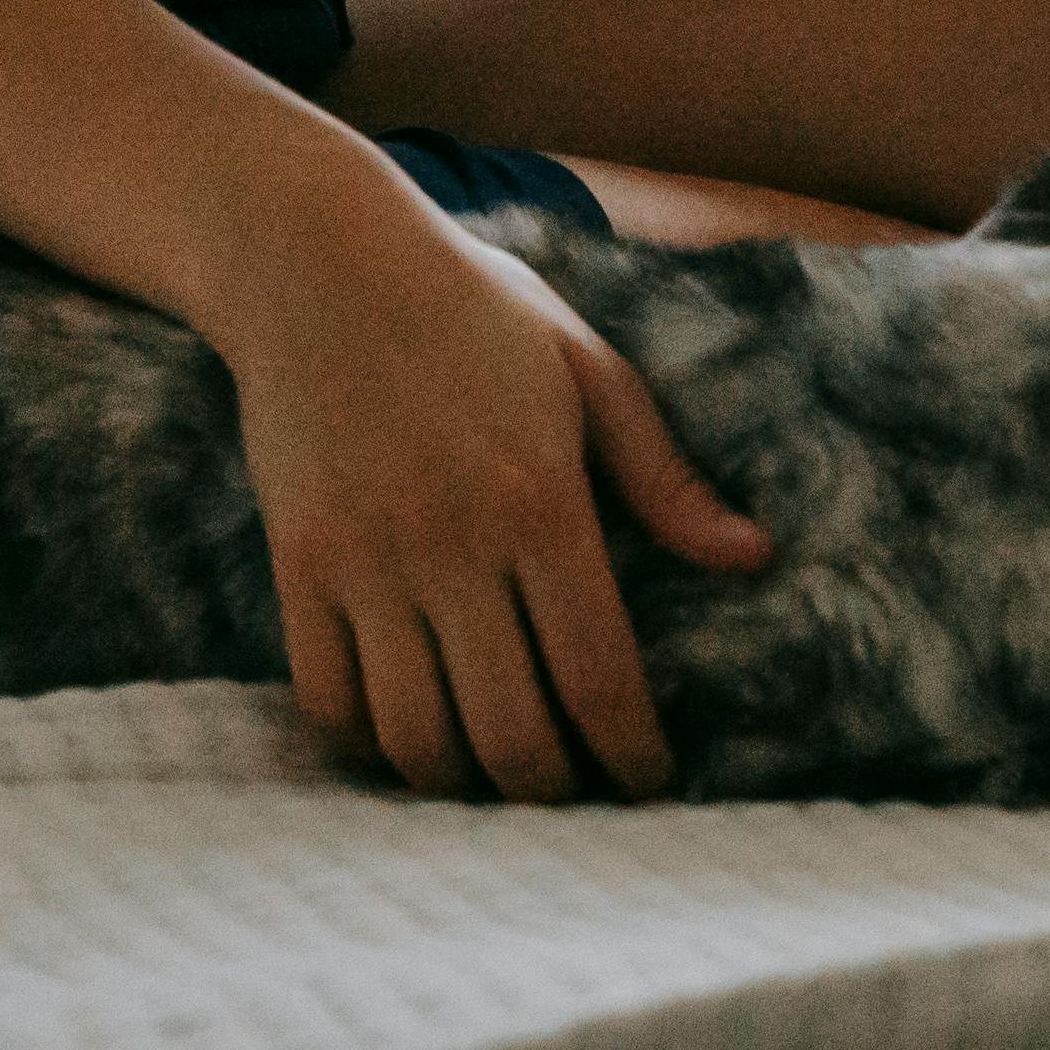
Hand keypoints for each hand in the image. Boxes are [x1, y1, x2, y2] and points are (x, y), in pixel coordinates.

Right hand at [204, 194, 772, 801]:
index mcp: (541, 498)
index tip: (647, 785)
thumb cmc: (469, 305)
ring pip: (415, 733)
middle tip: (570, 793)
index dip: (633, 758)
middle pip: (510, 734)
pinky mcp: (296, 560)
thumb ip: (664, 474)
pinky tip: (402, 732)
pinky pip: (328, 696)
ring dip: (459, 783)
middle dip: (551, 793)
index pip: (600, 677)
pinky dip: (366, 741)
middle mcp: (452, 541)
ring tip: (489, 776)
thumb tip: (753, 558)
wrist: (316, 255)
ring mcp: (366, 557)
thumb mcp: (585, 366)